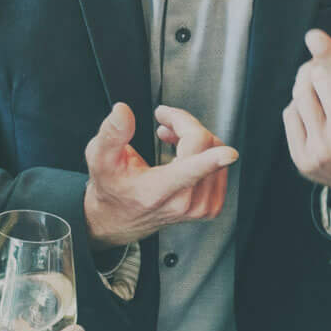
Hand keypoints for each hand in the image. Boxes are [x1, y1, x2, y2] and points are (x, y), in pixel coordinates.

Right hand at [80, 102, 236, 248]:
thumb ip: (112, 134)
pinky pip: (220, 165)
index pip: (191, 170)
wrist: (119, 219)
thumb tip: (122, 111)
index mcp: (158, 191)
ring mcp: (200, 206)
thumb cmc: (111, 189)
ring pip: (215, 151)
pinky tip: (183, 152)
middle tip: (163, 121)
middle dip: (184, 124)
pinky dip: (205, 151)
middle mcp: (183, 202)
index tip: (229, 154)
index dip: (212, 159)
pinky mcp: (211, 206)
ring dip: (194, 136)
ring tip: (170, 136)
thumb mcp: (100, 159)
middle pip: (204, 145)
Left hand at [283, 31, 330, 208]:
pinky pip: (290, 113)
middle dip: (322, 68)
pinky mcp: (304, 161)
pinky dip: (301, 107)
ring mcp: (322, 152)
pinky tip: (319, 115)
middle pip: (318, 79)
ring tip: (326, 91)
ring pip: (300, 93)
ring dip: (308, 83)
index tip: (313, 35)